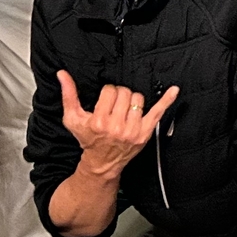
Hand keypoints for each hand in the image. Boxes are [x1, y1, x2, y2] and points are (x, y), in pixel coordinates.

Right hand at [58, 71, 179, 179]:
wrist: (101, 163)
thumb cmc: (87, 138)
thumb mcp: (73, 118)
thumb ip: (68, 94)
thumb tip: (62, 73)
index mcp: (99, 122)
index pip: (110, 91)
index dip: (107, 93)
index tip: (104, 102)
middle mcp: (117, 127)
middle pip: (125, 93)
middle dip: (119, 95)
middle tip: (114, 107)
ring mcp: (133, 131)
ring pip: (138, 99)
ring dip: (132, 101)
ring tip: (124, 111)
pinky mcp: (145, 134)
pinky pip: (158, 113)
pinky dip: (167, 101)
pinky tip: (174, 90)